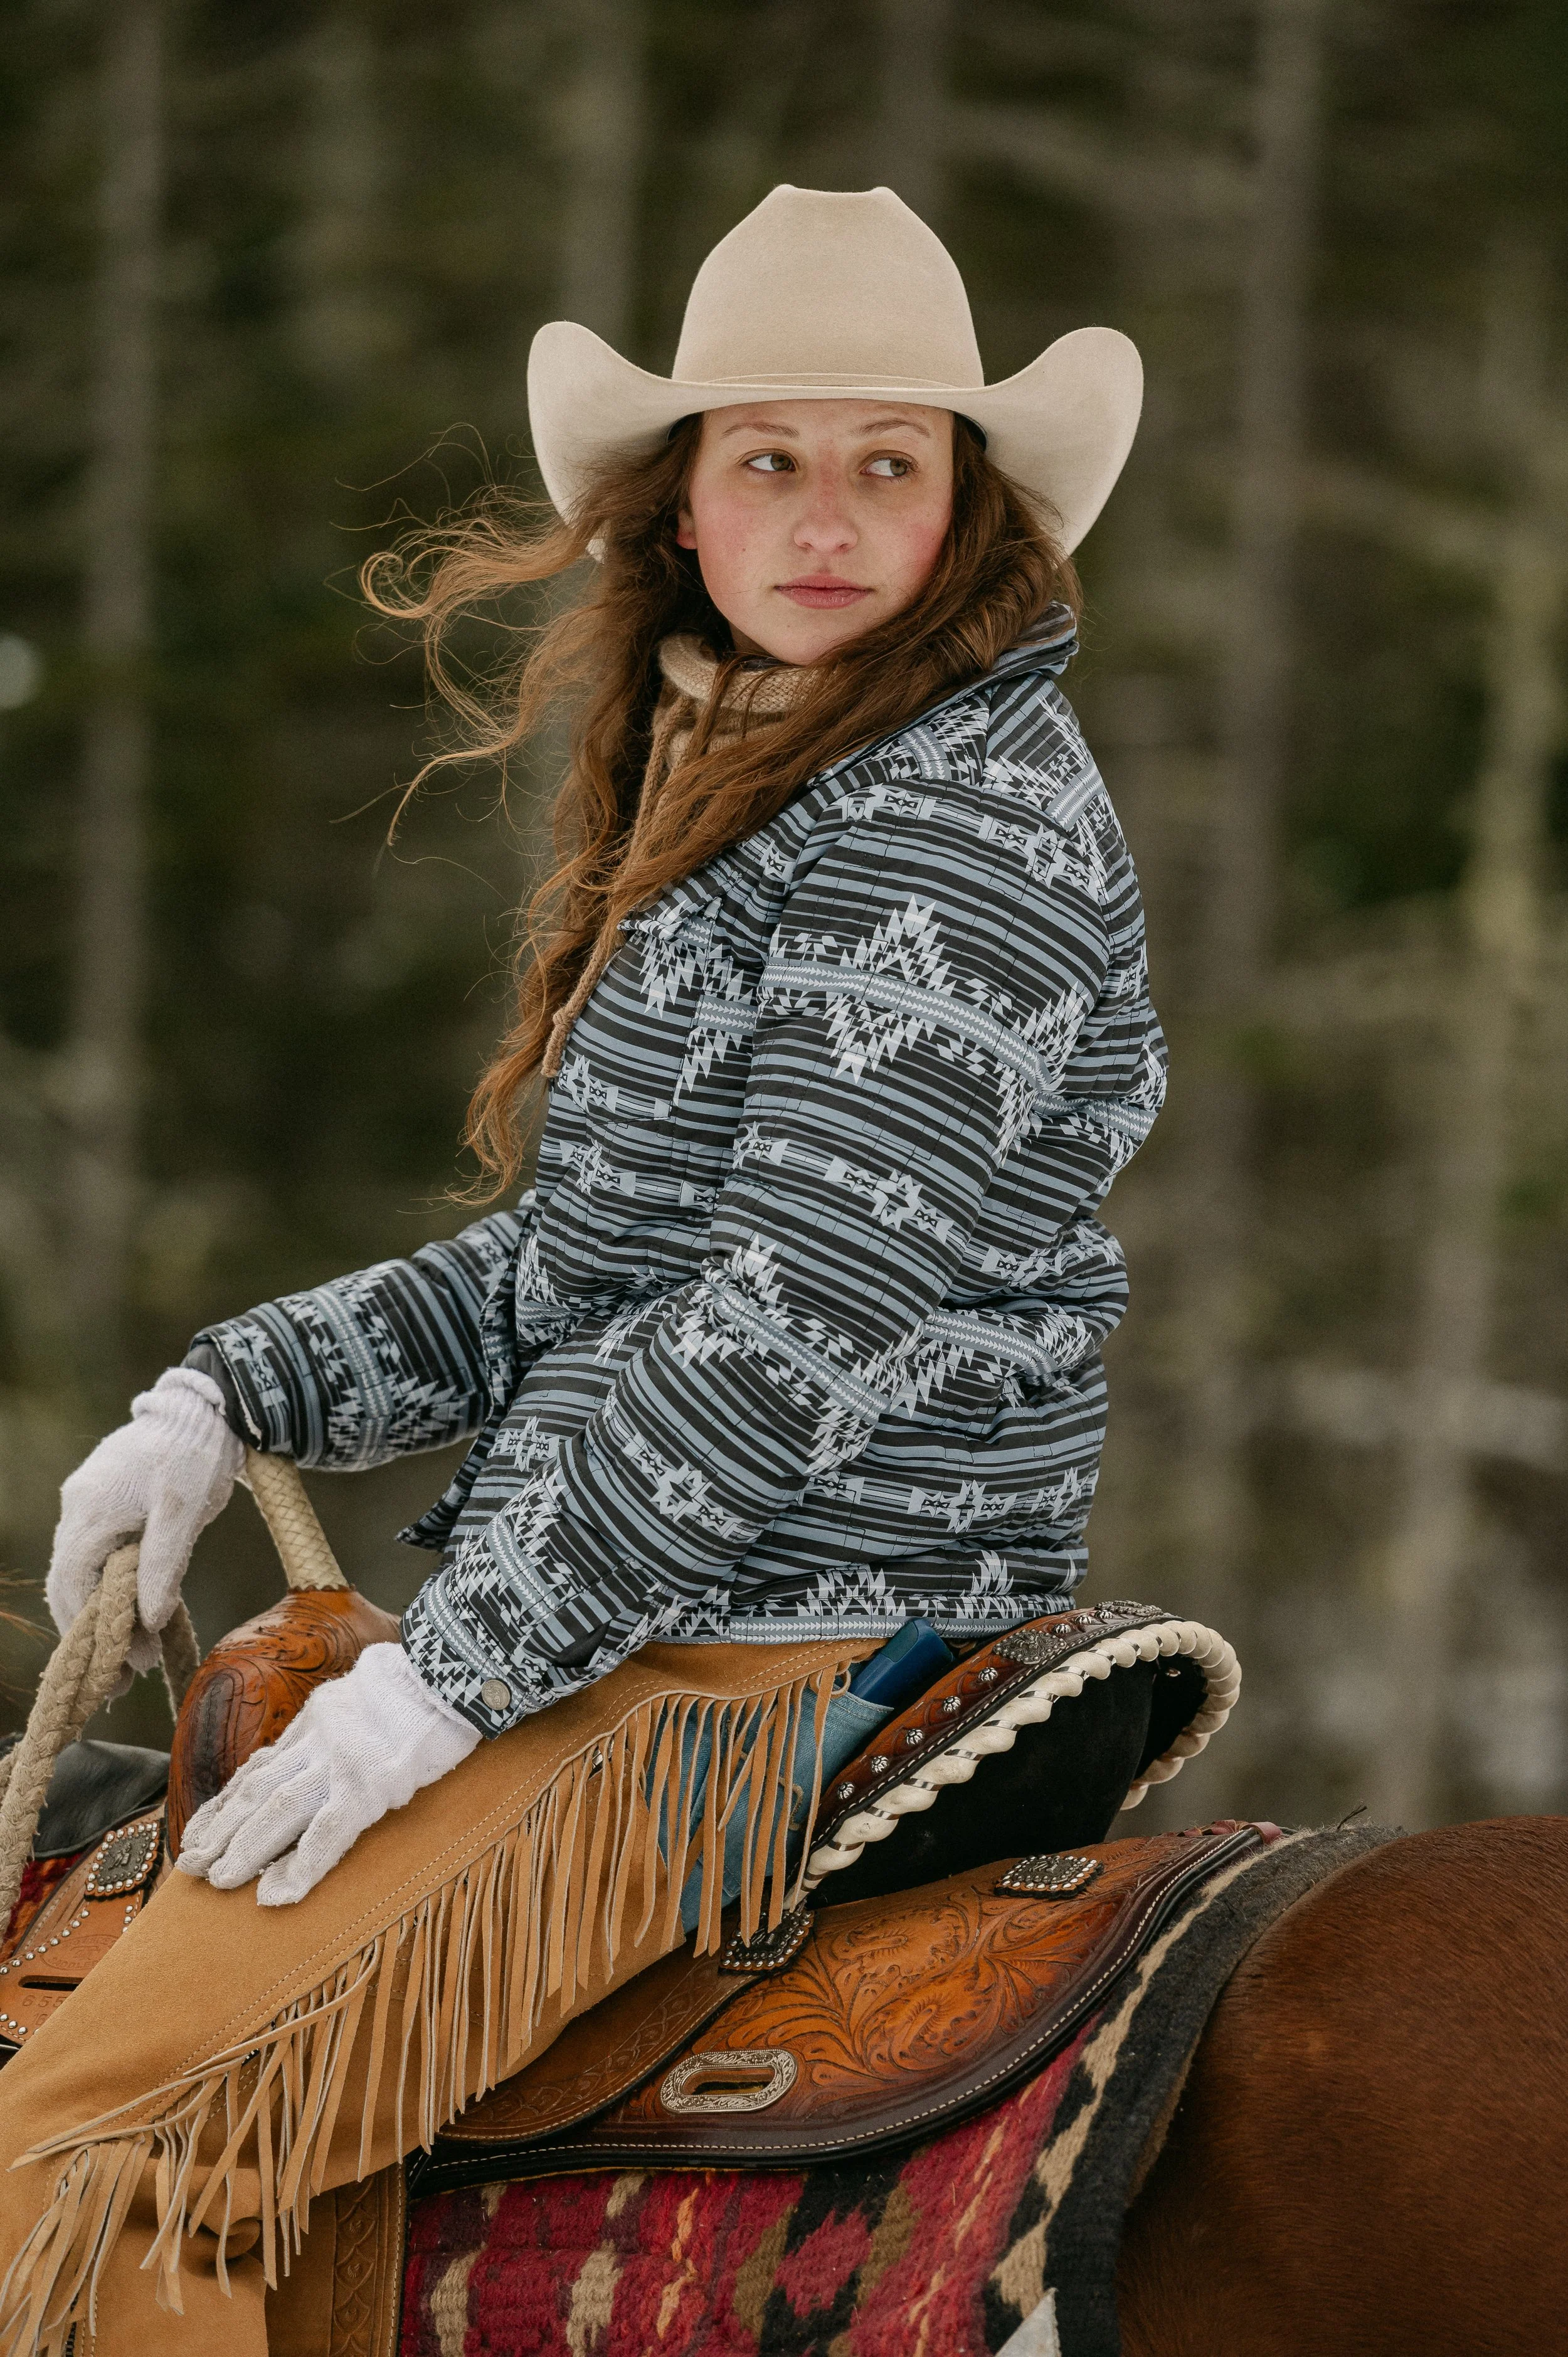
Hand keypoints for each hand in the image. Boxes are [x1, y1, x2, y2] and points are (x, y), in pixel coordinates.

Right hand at [47, 1367, 243, 1675]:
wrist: (204, 1409)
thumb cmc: (195, 1454)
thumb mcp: (185, 1511)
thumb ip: (164, 1565)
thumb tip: (147, 1620)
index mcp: (90, 1509)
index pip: (72, 1584)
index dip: (93, 1631)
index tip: (124, 1669)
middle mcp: (77, 1508)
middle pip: (69, 1584)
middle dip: (93, 1633)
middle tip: (123, 1680)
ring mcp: (87, 1504)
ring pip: (80, 1573)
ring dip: (102, 1614)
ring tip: (131, 1658)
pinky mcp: (104, 1504)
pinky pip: (95, 1555)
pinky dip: (109, 1589)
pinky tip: (131, 1614)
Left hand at [176, 1642, 478, 1903]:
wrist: (454, 1665)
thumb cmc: (422, 1683)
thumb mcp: (363, 1692)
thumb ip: (335, 1720)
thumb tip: (317, 1746)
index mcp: (316, 1719)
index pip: (258, 1767)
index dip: (225, 1803)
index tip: (199, 1831)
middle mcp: (318, 1739)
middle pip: (257, 1790)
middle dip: (222, 1830)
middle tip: (190, 1865)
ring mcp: (341, 1761)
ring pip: (278, 1809)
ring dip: (245, 1847)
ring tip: (219, 1881)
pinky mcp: (371, 1783)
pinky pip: (327, 1831)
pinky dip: (301, 1865)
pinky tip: (279, 1893)